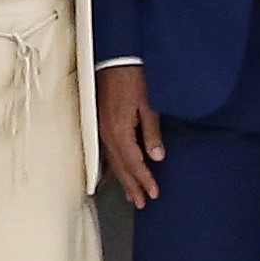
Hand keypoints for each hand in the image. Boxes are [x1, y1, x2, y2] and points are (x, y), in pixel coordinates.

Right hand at [99, 63, 159, 206]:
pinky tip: (120, 171)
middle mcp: (107, 133)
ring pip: (113, 161)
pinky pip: (108, 151)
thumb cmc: (134, 77)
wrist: (116, 57)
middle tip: (141, 204)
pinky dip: (116, 165)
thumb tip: (157, 157)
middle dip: (132, 186)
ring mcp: (102, 128)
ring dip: (123, 179)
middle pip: (120, 167)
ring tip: (131, 195)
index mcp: (119, 130)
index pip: (134, 162)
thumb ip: (152, 132)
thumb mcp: (149, 104)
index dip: (144, 179)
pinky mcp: (102, 122)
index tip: (154, 194)